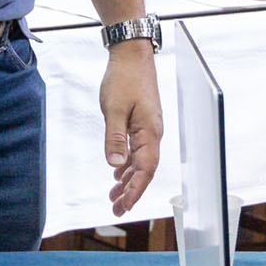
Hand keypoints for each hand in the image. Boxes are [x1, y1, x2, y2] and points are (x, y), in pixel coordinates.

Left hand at [99, 40, 161, 214]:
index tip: (124, 206)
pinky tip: (117, 173)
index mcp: (149, 132)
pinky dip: (127, 165)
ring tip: (113, 197)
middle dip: (131, 192)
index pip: (145, 169)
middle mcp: (152, 134)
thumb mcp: (114, 110)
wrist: (131, 56)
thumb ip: (114, 138)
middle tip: (116, 209)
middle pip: (144, 170)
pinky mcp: (141, 124)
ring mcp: (148, 129)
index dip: (135, 190)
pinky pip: (137, 151)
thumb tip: (115, 165)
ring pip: (140, 162)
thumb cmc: (124, 79)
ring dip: (127, 180)